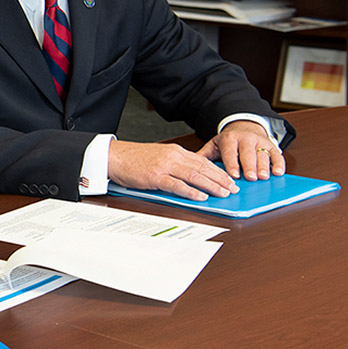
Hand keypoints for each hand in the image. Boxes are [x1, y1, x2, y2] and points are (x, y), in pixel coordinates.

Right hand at [109, 140, 238, 201]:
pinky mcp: (155, 176)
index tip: (230, 179)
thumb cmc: (134, 159)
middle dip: (221, 179)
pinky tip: (201, 197)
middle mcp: (173, 157)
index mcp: (175, 151)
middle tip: (234, 189)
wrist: (114, 156)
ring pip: (194, 175)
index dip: (219, 171)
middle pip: (203, 168)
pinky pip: (177, 184)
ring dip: (211, 185)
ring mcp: (164, 166)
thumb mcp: (159, 156)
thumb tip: (192, 176)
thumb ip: (175, 164)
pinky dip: (191, 191)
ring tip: (224, 193)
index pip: (203, 161)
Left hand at [197, 120, 284, 181]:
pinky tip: (278, 172)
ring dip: (264, 166)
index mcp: (229, 139)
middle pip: (248, 153)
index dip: (232, 163)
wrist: (244, 126)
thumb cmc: (228, 141)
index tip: (233, 175)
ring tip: (263, 177)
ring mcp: (260, 142)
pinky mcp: (272, 145)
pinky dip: (279, 163)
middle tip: (251, 178)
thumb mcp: (214, 145)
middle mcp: (246, 139)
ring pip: (263, 154)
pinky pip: (277, 154)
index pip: (230, 151)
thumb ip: (203, 155)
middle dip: (249, 166)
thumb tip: (188, 167)